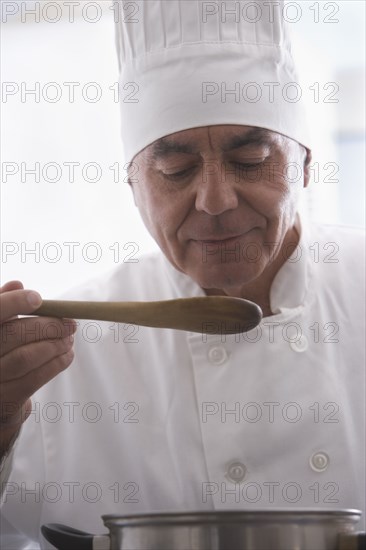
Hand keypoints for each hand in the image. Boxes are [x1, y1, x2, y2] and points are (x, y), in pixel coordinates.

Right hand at [0, 281, 76, 455]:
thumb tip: (18, 284)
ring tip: (69, 339)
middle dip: (47, 326)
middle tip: (69, 324)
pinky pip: (35, 379)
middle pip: (13, 335)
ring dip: (55, 345)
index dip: (14, 303)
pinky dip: (56, 364)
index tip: (38, 298)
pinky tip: (67, 354)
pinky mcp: (5, 401)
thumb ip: (4, 306)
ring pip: (26, 358)